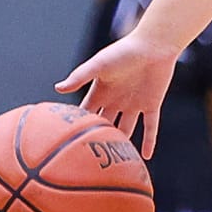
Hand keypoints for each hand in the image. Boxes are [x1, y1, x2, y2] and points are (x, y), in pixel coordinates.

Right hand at [56, 33, 178, 158]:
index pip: (86, 113)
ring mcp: (134, 104)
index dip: (78, 126)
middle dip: (96, 140)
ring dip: (122, 143)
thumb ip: (80, 77)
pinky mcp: (151, 104)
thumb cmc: (124, 51)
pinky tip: (146, 157)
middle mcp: (116, 100)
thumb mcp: (99, 65)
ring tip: (114, 166)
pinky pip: (150, 127)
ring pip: (126, 129)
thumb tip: (57, 88)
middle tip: (88, 160)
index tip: (66, 144)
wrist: (154, 45)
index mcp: (101, 91)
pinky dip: (149, 141)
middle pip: (104, 125)